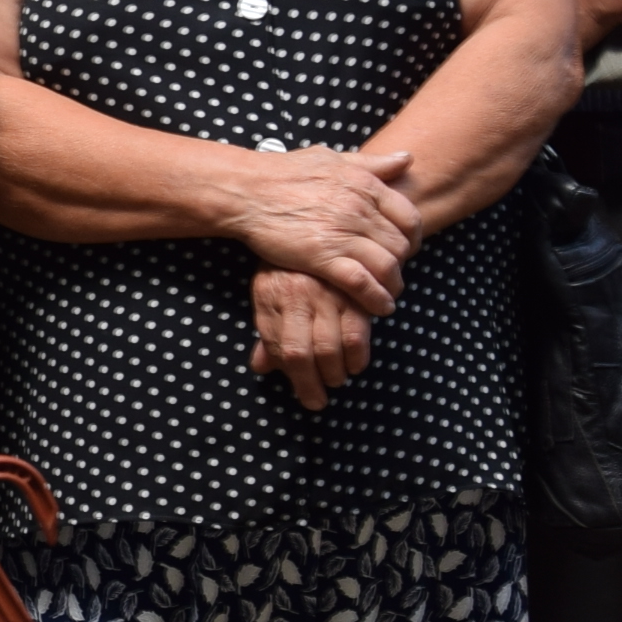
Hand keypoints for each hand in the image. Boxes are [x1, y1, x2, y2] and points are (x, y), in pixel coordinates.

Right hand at [218, 145, 419, 314]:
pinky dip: (375, 298)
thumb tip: (407, 158)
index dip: (412, 238)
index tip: (405, 248)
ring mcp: (342, 234)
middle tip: (393, 274)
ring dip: (393, 285)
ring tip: (389, 295)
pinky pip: (361, 283)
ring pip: (387, 266)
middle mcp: (359, 210)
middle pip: (400, 245)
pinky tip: (379, 307)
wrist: (248, 190)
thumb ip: (371, 162)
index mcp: (364, 185)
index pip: (409, 217)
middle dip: (402, 265)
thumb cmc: (284, 172)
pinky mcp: (322, 257)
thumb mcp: (332, 158)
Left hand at [249, 267, 376, 412]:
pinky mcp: (355, 289)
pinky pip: (360, 330)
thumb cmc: (285, 268)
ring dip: (339, 371)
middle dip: (318, 382)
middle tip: (323, 393)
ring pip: (336, 345)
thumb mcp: (267, 294)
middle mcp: (299, 294)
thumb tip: (261, 368)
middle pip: (308, 352)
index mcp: (272, 296)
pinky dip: (360, 355)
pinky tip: (356, 363)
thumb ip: (267, 333)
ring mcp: (328, 291)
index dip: (300, 380)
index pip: (284, 349)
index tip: (310, 399)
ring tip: (338, 378)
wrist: (308, 223)